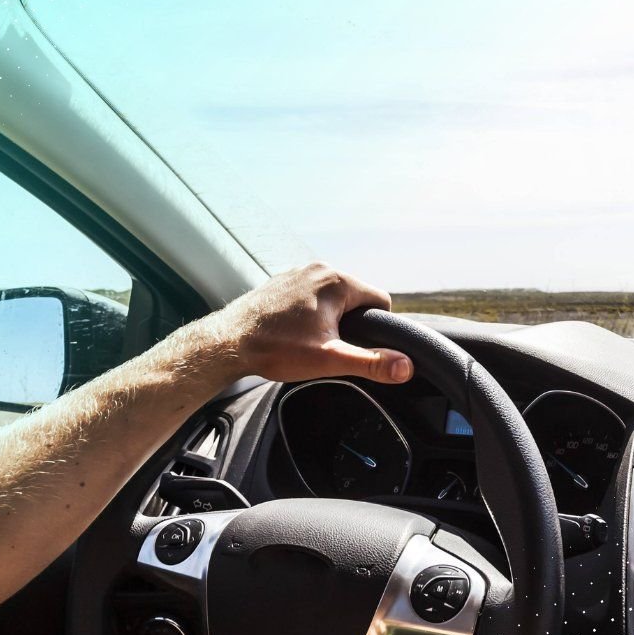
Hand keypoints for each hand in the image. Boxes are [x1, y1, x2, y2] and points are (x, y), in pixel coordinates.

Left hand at [211, 263, 412, 384]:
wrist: (227, 342)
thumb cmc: (276, 349)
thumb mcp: (330, 359)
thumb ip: (371, 362)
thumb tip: (406, 366)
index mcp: (337, 281)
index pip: (380, 300)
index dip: (377, 328)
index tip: (357, 346)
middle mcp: (320, 268)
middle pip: (356, 297)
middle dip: (351, 323)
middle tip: (329, 347)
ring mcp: (298, 271)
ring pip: (333, 296)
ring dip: (330, 317)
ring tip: (309, 340)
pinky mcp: (282, 280)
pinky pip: (311, 294)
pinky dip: (310, 311)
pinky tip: (294, 331)